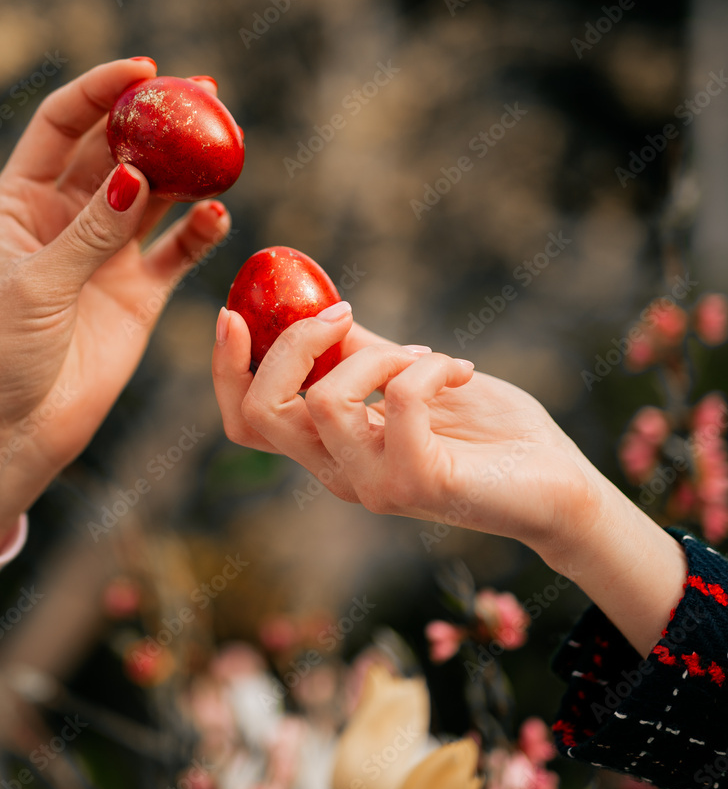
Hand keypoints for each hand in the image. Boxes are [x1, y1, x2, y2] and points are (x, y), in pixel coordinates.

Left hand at [0, 59, 230, 555]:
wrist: (9, 436)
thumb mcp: (36, 287)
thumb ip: (90, 231)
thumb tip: (137, 173)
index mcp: (21, 202)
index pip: (63, 125)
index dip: (102, 91)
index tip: (147, 70)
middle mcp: (66, 219)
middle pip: (118, 151)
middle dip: (159, 121)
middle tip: (206, 95)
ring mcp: (105, 256)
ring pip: (155, 196)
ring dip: (187, 171)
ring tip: (224, 147)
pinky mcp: (138, 295)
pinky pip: (176, 253)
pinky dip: (199, 233)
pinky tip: (217, 217)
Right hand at [212, 303, 686, 654]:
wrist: (560, 485)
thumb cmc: (487, 430)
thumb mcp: (411, 375)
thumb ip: (359, 351)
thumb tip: (314, 303)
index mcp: (329, 446)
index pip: (246, 421)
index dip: (227, 368)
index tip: (235, 312)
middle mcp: (338, 471)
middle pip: (259, 413)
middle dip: (289, 345)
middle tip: (344, 313)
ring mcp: (374, 484)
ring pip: (325, 400)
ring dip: (377, 353)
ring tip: (426, 355)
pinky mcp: (418, 483)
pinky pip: (399, 401)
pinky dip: (427, 367)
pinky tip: (458, 370)